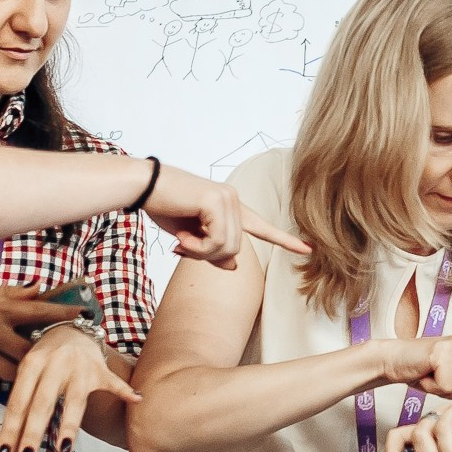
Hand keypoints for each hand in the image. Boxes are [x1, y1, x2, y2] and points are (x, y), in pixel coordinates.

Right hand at [0, 284, 81, 384]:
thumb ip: (9, 294)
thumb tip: (37, 289)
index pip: (40, 311)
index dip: (64, 313)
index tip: (83, 315)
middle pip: (31, 351)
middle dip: (40, 355)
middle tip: (47, 353)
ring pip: (11, 371)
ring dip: (16, 369)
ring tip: (14, 364)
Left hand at [0, 322, 137, 451]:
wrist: (71, 328)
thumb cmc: (47, 354)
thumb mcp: (27, 369)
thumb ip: (23, 399)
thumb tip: (12, 439)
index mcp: (32, 364)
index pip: (18, 402)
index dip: (11, 429)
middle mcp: (55, 364)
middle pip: (42, 404)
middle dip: (33, 432)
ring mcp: (79, 368)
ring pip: (74, 399)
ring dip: (68, 425)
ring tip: (63, 447)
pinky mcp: (99, 370)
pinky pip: (112, 382)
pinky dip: (124, 391)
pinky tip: (135, 400)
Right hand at [141, 164, 308, 268]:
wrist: (143, 186)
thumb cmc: (165, 206)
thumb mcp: (191, 236)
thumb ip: (213, 250)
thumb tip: (233, 266)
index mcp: (232, 207)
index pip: (262, 227)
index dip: (285, 240)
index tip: (308, 249)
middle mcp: (234, 200)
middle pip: (236, 248)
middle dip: (208, 256)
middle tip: (184, 247)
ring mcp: (228, 198)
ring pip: (227, 247)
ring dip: (200, 252)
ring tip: (182, 239)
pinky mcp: (217, 200)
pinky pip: (216, 241)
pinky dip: (197, 246)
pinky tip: (183, 236)